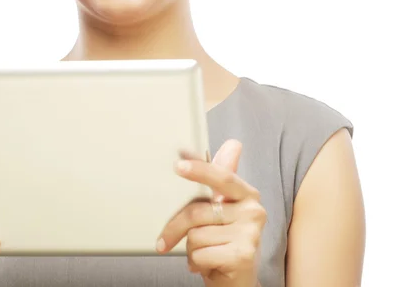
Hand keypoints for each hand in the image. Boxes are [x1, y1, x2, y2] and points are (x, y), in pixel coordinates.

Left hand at [156, 140, 265, 286]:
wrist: (237, 282)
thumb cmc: (225, 241)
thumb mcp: (222, 208)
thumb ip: (222, 175)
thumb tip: (232, 144)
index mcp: (246, 194)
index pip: (221, 176)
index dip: (199, 169)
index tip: (178, 164)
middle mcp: (253, 210)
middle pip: (197, 210)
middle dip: (175, 227)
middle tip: (163, 239)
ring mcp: (251, 233)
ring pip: (195, 234)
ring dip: (190, 248)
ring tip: (202, 252)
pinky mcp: (243, 255)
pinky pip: (200, 253)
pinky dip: (195, 262)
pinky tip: (206, 264)